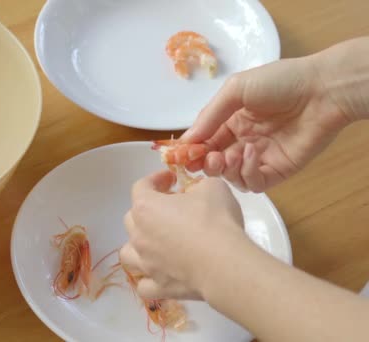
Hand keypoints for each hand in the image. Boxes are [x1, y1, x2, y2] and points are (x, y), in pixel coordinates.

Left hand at [119, 170, 247, 300]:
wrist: (224, 264)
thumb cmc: (215, 221)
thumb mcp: (212, 188)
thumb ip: (198, 186)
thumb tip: (194, 192)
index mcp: (146, 208)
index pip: (141, 187)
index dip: (156, 180)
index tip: (171, 179)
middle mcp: (139, 235)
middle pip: (132, 218)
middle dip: (148, 211)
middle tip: (170, 210)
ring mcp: (146, 263)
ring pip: (128, 253)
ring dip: (138, 245)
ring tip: (155, 243)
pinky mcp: (158, 286)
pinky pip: (143, 284)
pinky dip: (148, 278)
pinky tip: (160, 273)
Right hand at [181, 55, 351, 191]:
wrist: (323, 89)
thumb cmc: (280, 81)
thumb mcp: (236, 89)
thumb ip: (209, 116)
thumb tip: (186, 140)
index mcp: (231, 121)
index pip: (204, 142)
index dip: (191, 150)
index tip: (181, 156)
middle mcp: (242, 141)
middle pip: (215, 163)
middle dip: (205, 163)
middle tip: (206, 159)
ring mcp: (260, 157)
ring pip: (231, 177)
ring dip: (225, 170)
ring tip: (229, 156)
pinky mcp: (278, 170)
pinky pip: (254, 182)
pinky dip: (247, 173)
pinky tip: (250, 154)